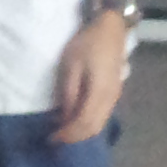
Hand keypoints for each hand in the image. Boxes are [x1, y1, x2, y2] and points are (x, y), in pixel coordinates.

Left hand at [54, 12, 129, 144]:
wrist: (111, 28)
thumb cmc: (87, 43)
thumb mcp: (70, 66)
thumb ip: (68, 93)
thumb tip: (63, 117)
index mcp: (100, 92)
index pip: (84, 124)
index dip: (67, 134)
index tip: (51, 138)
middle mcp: (111, 99)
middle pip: (94, 128)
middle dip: (74, 137)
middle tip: (55, 138)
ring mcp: (115, 96)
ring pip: (99, 124)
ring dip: (81, 131)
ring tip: (63, 131)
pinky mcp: (114, 92)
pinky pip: (102, 116)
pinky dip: (88, 123)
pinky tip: (74, 118)